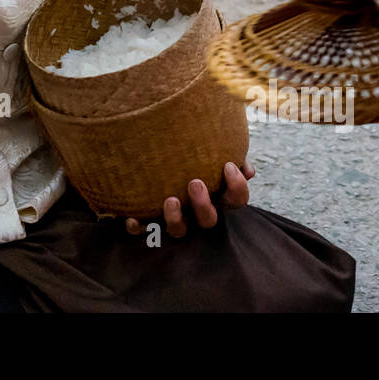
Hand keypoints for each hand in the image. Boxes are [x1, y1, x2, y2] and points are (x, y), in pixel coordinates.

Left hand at [124, 161, 255, 237]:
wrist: (157, 157)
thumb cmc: (193, 152)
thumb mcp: (214, 148)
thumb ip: (230, 152)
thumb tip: (247, 169)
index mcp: (217, 196)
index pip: (237, 200)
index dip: (236, 187)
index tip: (227, 166)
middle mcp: (197, 212)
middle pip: (208, 220)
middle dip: (203, 205)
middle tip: (194, 183)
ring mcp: (176, 218)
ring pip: (180, 231)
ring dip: (176, 219)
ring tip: (171, 200)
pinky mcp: (150, 221)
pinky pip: (144, 231)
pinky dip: (139, 227)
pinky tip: (131, 219)